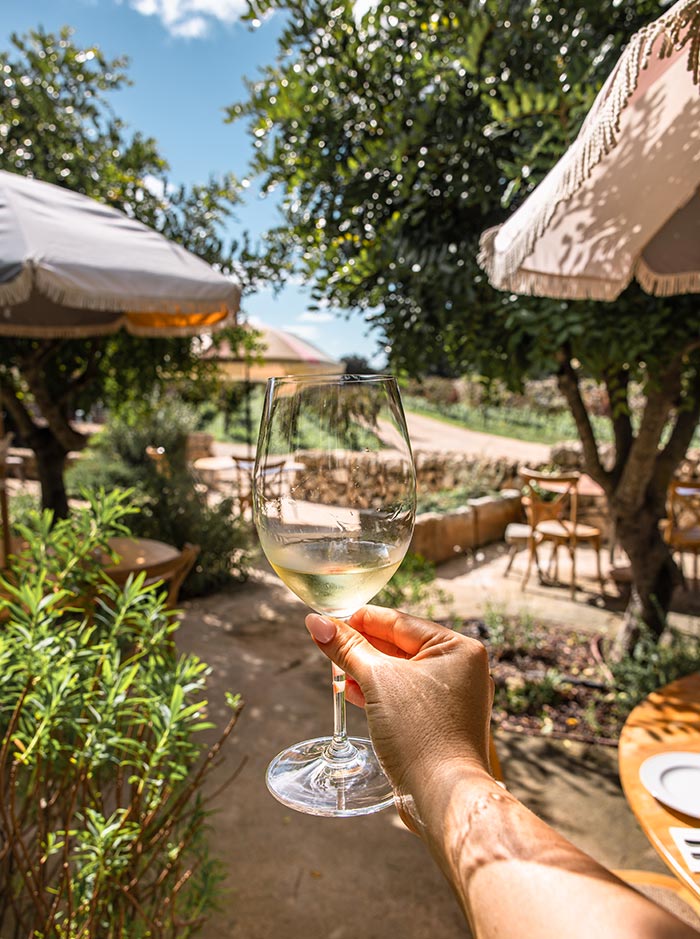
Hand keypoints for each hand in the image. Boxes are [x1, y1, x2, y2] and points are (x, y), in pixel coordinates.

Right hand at [305, 605, 493, 824]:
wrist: (443, 797)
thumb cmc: (419, 733)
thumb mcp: (377, 680)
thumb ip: (346, 648)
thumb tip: (315, 621)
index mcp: (458, 647)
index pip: (398, 622)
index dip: (359, 620)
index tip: (327, 621)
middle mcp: (462, 668)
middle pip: (399, 646)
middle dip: (361, 648)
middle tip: (327, 647)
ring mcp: (453, 696)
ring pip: (400, 672)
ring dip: (366, 671)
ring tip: (337, 673)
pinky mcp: (441, 721)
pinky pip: (405, 695)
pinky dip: (380, 692)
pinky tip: (354, 693)